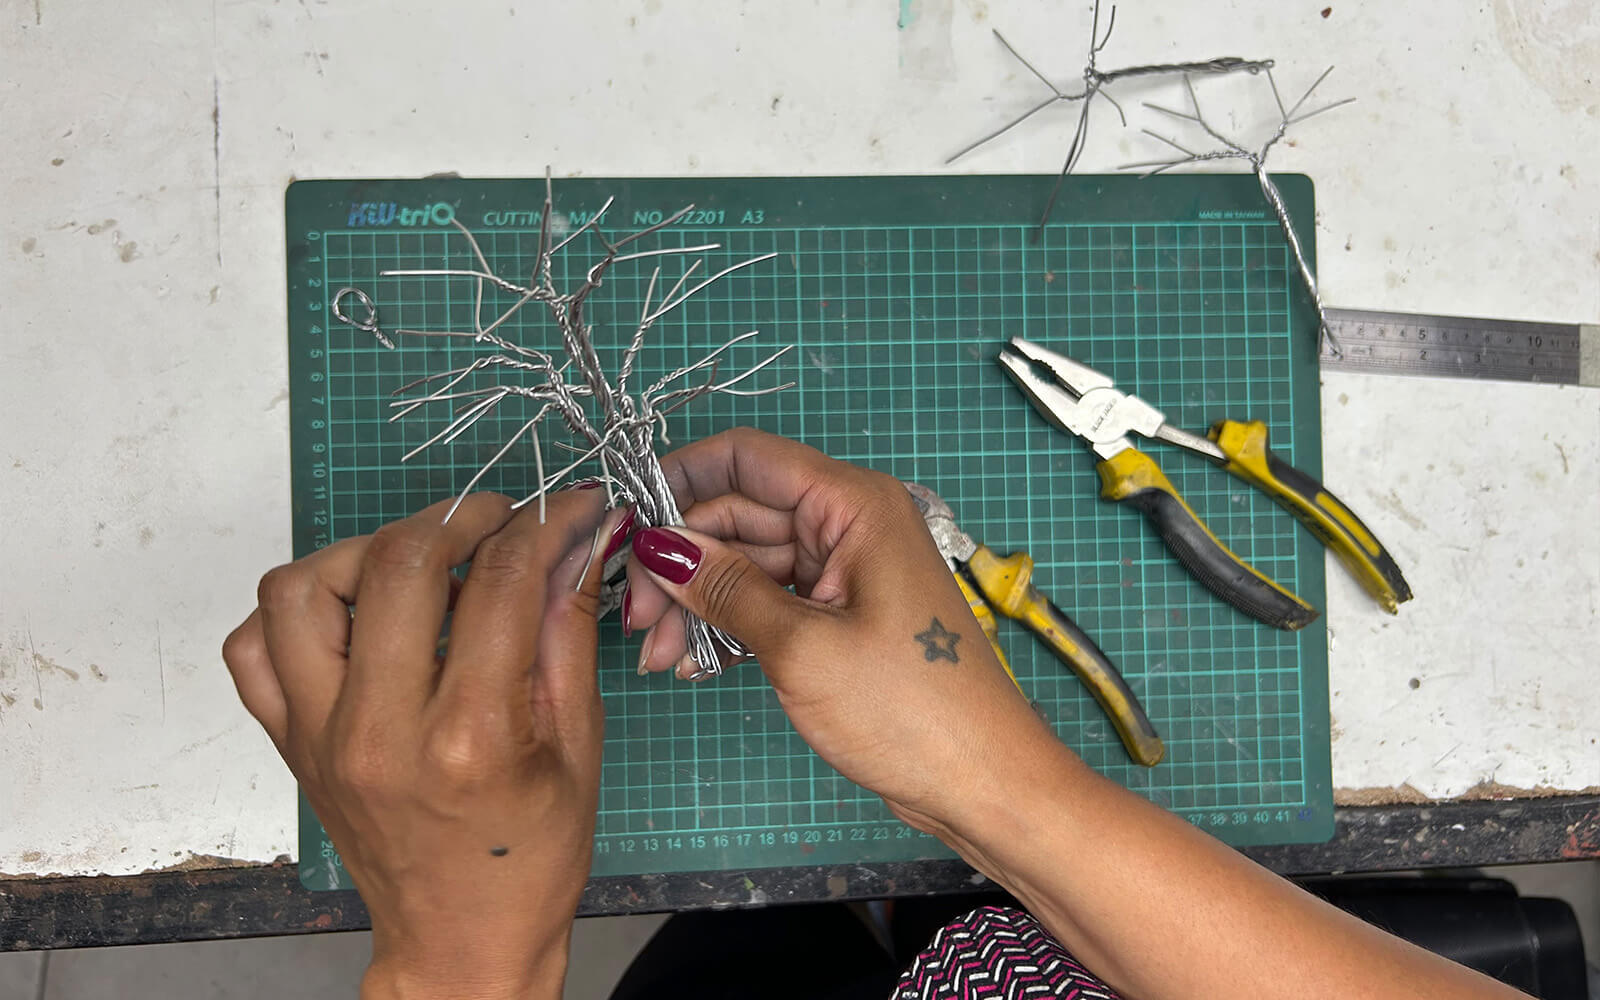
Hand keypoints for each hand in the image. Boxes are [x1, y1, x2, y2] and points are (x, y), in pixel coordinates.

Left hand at [222, 490, 630, 999]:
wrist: (460, 942)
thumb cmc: (530, 859)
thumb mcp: (578, 743)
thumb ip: (566, 630)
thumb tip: (574, 538)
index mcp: (471, 737)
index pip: (499, 581)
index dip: (541, 523)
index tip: (564, 506)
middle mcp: (381, 730)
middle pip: (398, 564)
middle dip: (459, 517)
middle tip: (495, 521)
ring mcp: (322, 735)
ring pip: (303, 588)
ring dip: (365, 552)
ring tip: (417, 563)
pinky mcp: (292, 743)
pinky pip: (256, 647)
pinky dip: (298, 610)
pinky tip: (358, 613)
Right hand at [624, 428, 1064, 835]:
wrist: (981, 781)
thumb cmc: (912, 710)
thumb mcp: (802, 647)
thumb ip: (724, 588)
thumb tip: (658, 545)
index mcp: (853, 505)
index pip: (747, 459)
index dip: (679, 479)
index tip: (626, 521)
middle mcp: (849, 525)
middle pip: (739, 516)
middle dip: (680, 562)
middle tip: (633, 618)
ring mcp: (845, 572)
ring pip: (747, 564)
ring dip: (697, 604)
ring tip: (657, 655)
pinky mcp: (840, 615)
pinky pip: (768, 601)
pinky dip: (729, 626)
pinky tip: (694, 663)